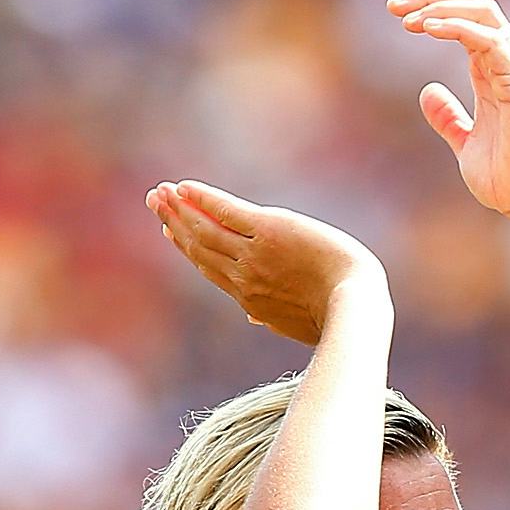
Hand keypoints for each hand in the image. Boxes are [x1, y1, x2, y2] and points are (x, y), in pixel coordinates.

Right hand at [145, 179, 384, 345]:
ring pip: (206, 229)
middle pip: (200, 246)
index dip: (188, 248)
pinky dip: (203, 199)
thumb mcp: (296, 323)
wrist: (354, 307)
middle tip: (155, 202)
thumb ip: (271, 315)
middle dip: (175, 223)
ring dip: (180, 208)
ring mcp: (254, 254)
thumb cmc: (335, 317)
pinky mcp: (269, 231)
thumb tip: (252, 317)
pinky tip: (186, 187)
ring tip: (161, 192)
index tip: (171, 232)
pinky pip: (226, 212)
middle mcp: (244, 277)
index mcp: (250, 299)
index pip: (211, 268)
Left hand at [388, 0, 509, 220]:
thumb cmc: (504, 176)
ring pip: (484, 14)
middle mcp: (507, 63)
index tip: (395, 13)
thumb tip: (427, 93)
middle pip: (474, 6)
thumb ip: (448, 117)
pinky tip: (429, 29)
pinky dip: (459, 27)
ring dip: (443, 8)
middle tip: (394, 6)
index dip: (431, 8)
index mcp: (493, 72)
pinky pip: (491, 41)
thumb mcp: (464, 141)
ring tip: (409, 17)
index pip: (465, 20)